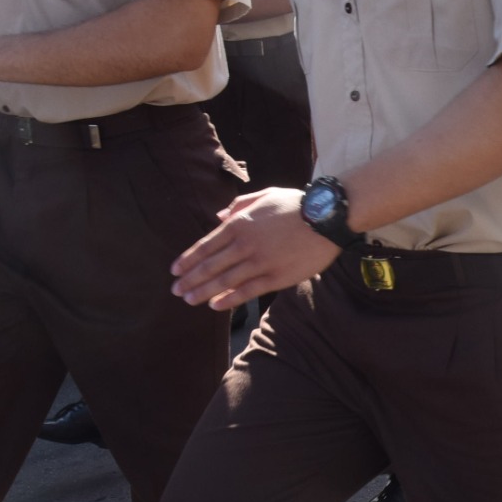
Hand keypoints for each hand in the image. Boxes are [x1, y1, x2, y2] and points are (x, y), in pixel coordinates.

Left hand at [171, 188, 336, 310]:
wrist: (326, 217)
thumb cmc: (295, 205)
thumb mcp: (263, 196)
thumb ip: (238, 206)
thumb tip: (218, 218)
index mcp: (239, 223)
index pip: (206, 245)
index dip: (188, 260)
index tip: (175, 270)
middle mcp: (245, 244)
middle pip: (210, 266)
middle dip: (190, 279)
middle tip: (175, 290)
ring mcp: (260, 262)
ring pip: (224, 280)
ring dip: (203, 292)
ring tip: (188, 300)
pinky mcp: (276, 277)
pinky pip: (247, 291)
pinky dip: (229, 299)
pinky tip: (215, 305)